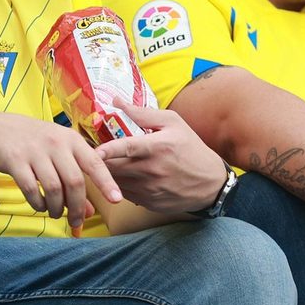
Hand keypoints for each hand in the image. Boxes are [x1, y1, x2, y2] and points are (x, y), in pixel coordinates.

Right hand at [0, 112, 122, 231]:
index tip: (117, 199)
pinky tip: (40, 205)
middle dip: (77, 206)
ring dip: (57, 208)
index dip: (106, 182)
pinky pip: (32, 190)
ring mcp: (35, 151)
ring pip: (54, 188)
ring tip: (55, 213)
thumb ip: (75, 180)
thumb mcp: (58, 154)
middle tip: (77, 221)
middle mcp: (55, 142)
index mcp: (71, 139)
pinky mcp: (15, 160)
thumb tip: (89, 212)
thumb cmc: (34, 143)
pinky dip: (38, 204)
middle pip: (74, 181)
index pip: (94, 163)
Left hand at [95, 97, 227, 214]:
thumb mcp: (173, 123)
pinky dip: (121, 184)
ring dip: (109, 173)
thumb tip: (116, 100)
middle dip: (101, 161)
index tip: (93, 150)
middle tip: (93, 152)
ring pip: (116, 182)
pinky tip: (126, 175)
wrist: (211, 183)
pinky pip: (125, 194)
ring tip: (107, 163)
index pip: (127, 148)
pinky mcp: (149, 203)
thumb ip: (143, 113)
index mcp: (159, 147)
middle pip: (115, 168)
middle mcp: (153, 170)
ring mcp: (150, 189)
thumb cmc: (191, 148)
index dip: (107, 150)